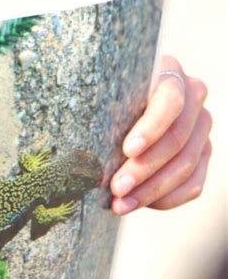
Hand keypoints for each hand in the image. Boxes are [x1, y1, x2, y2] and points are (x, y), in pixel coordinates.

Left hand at [111, 55, 211, 214]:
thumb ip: (96, 106)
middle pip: (176, 139)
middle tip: (116, 189)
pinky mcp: (202, 154)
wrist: (117, 108)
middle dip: (144, 169)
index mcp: (168, 73)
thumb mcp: (98, 95)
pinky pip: (193, 184)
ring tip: (119, 205)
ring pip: (185, 165)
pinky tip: (137, 204)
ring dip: (150, 191)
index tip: (128, 150)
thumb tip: (77, 146)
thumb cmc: (101, 100)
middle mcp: (192, 97)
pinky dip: (165, 199)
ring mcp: (201, 127)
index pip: (170, 101)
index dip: (151, 128)